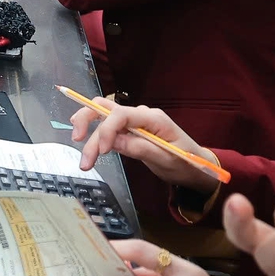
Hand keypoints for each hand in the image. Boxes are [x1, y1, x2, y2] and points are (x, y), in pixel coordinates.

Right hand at [69, 100, 219, 192]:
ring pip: (102, 118)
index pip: (121, 114)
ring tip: (84, 160)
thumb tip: (112, 142)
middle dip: (87, 123)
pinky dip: (96, 137)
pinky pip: (108, 128)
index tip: (102, 152)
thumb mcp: (166, 159)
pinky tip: (89, 148)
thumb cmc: (185, 163)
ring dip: (89, 133)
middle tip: (78, 144)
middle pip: (105, 108)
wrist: (196, 168)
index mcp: (152, 117)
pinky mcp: (129, 130)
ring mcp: (134, 121)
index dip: (107, 129)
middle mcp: (140, 114)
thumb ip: (139, 148)